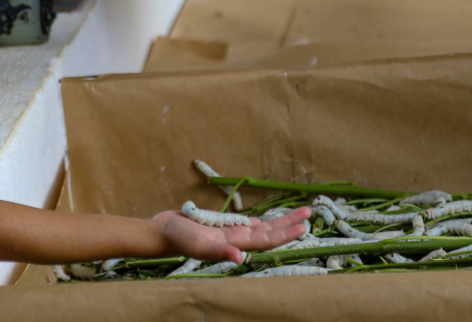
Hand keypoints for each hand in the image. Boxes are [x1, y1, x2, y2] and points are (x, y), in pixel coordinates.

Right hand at [153, 206, 311, 264]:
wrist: (162, 231)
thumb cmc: (178, 237)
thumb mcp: (197, 244)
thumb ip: (219, 252)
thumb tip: (240, 258)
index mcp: (234, 244)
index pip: (266, 240)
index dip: (284, 234)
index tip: (303, 226)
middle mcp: (237, 239)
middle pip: (269, 232)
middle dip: (289, 223)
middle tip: (309, 212)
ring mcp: (231, 232)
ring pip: (262, 227)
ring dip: (280, 220)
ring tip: (298, 212)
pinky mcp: (223, 225)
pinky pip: (248, 223)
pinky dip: (262, 221)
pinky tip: (270, 220)